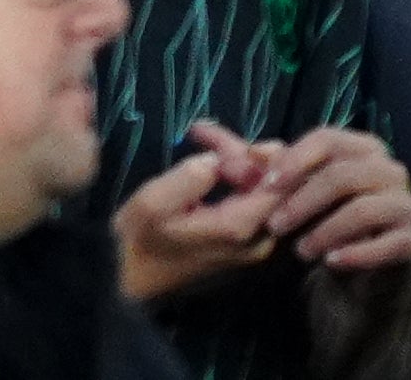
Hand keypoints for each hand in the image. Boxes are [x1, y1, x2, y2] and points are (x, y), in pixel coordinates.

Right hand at [112, 129, 288, 303]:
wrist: (134, 278)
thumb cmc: (140, 239)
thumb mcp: (154, 203)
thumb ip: (191, 177)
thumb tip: (221, 159)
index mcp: (238, 228)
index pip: (276, 184)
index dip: (256, 155)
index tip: (214, 142)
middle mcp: (258, 238)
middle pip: (272, 182)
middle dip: (240, 150)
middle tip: (200, 131)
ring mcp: (255, 242)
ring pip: (263, 187)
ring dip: (236, 158)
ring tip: (200, 135)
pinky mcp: (246, 241)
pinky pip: (253, 198)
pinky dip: (235, 174)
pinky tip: (210, 159)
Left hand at [261, 127, 410, 273]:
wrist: (366, 266)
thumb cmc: (330, 217)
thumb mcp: (301, 189)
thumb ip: (278, 169)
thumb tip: (253, 153)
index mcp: (364, 147)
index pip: (328, 139)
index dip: (293, 160)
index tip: (265, 186)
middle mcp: (391, 169)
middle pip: (342, 175)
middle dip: (302, 201)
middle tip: (274, 225)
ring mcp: (407, 204)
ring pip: (362, 210)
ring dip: (324, 231)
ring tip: (300, 251)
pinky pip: (387, 244)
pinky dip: (355, 253)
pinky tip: (331, 262)